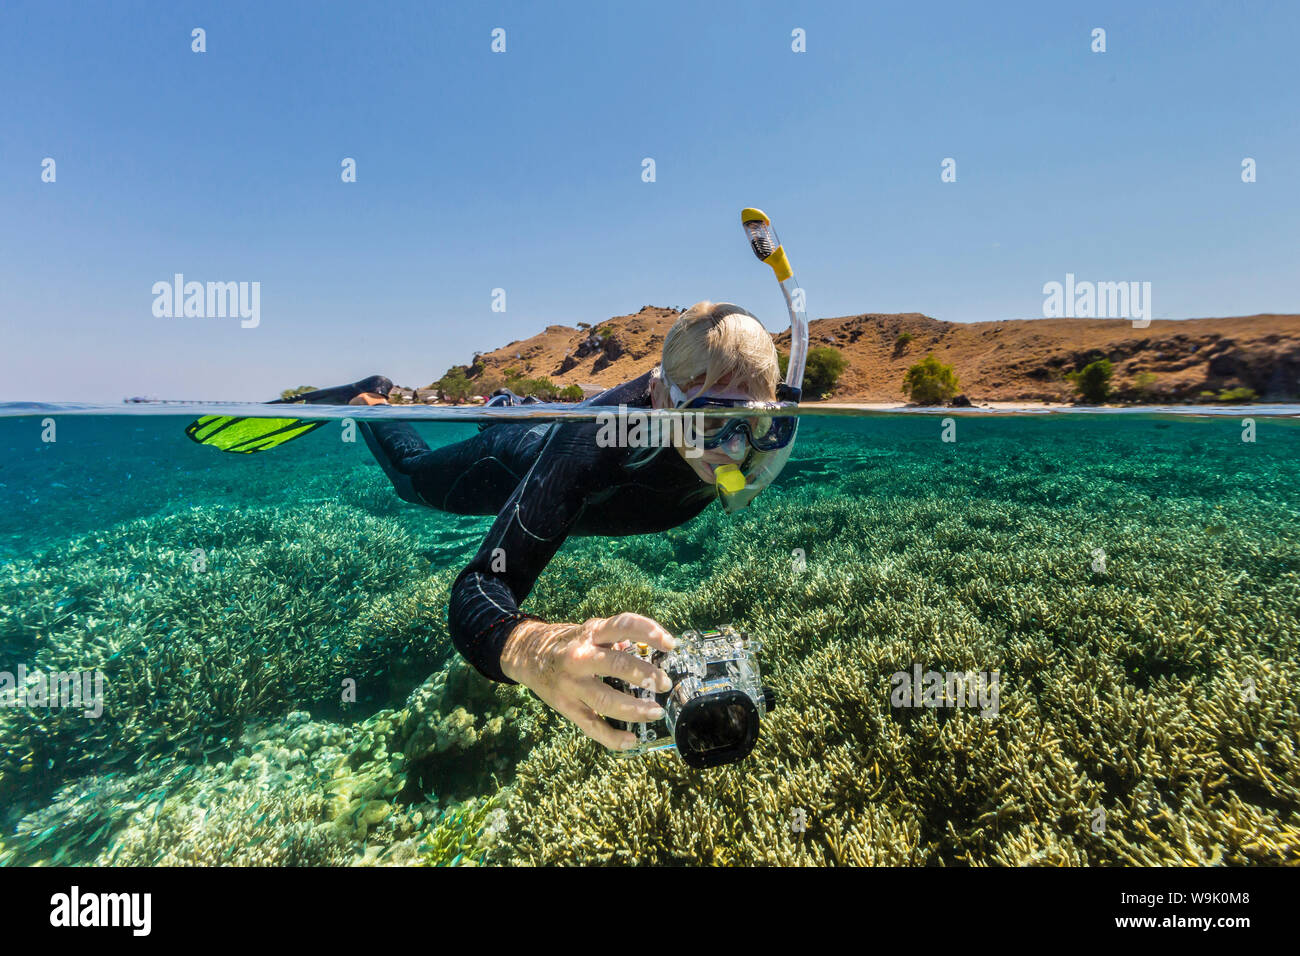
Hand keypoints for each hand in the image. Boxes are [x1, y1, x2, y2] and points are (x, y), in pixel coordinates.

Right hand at [500, 613, 676, 749]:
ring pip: (606, 701)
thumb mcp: (589, 631)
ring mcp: (572, 684)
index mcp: (591, 633)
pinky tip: (631, 741)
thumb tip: (647, 649)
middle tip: (663, 683)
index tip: (670, 644)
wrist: (526, 654)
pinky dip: (613, 737)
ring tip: (655, 712)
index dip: (650, 632)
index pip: (624, 626)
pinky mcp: (566, 707)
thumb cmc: (567, 642)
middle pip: (617, 665)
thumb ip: (616, 639)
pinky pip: (592, 726)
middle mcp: (580, 657)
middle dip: (645, 675)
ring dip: (635, 709)